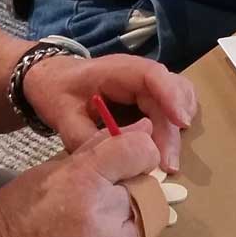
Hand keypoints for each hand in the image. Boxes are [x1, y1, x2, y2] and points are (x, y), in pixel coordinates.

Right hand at [0, 124, 159, 236]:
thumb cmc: (17, 210)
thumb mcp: (52, 169)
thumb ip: (99, 148)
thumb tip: (143, 128)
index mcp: (82, 179)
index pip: (137, 153)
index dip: (140, 153)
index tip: (132, 160)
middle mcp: (99, 214)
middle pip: (144, 190)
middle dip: (129, 189)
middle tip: (103, 197)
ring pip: (146, 225)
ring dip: (130, 219)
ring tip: (101, 222)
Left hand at [23, 53, 196, 170]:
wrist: (53, 81)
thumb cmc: (58, 92)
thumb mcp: (63, 116)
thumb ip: (86, 136)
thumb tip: (118, 156)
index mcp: (117, 70)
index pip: (152, 75)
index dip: (171, 96)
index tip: (182, 122)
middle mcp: (138, 74)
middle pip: (171, 94)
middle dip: (172, 131)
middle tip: (167, 166)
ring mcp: (147, 85)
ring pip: (178, 100)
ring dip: (175, 132)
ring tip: (166, 164)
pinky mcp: (149, 98)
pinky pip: (171, 108)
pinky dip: (172, 129)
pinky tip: (164, 152)